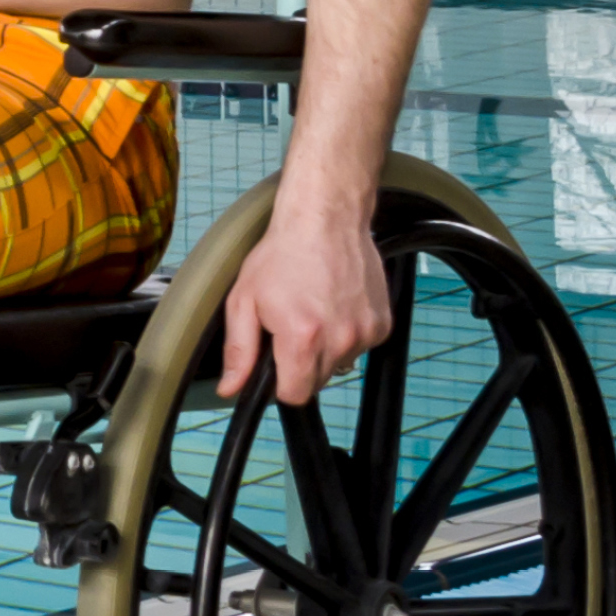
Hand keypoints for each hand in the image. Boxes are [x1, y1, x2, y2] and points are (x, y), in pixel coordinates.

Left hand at [217, 191, 391, 405]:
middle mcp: (340, 340)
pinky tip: (336, 306)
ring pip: (340, 364)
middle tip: (292, 326)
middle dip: (301, 364)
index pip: (295, 395)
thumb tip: (232, 388)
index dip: (281, 384)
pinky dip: (348, 333)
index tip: (277, 364)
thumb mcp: (244, 300)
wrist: (324, 219)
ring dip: (327, 348)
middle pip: (317, 381)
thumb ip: (239, 351)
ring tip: (315, 311)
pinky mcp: (383, 323)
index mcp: (303, 339)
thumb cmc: (282, 254)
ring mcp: (365, 332)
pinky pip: (361, 345)